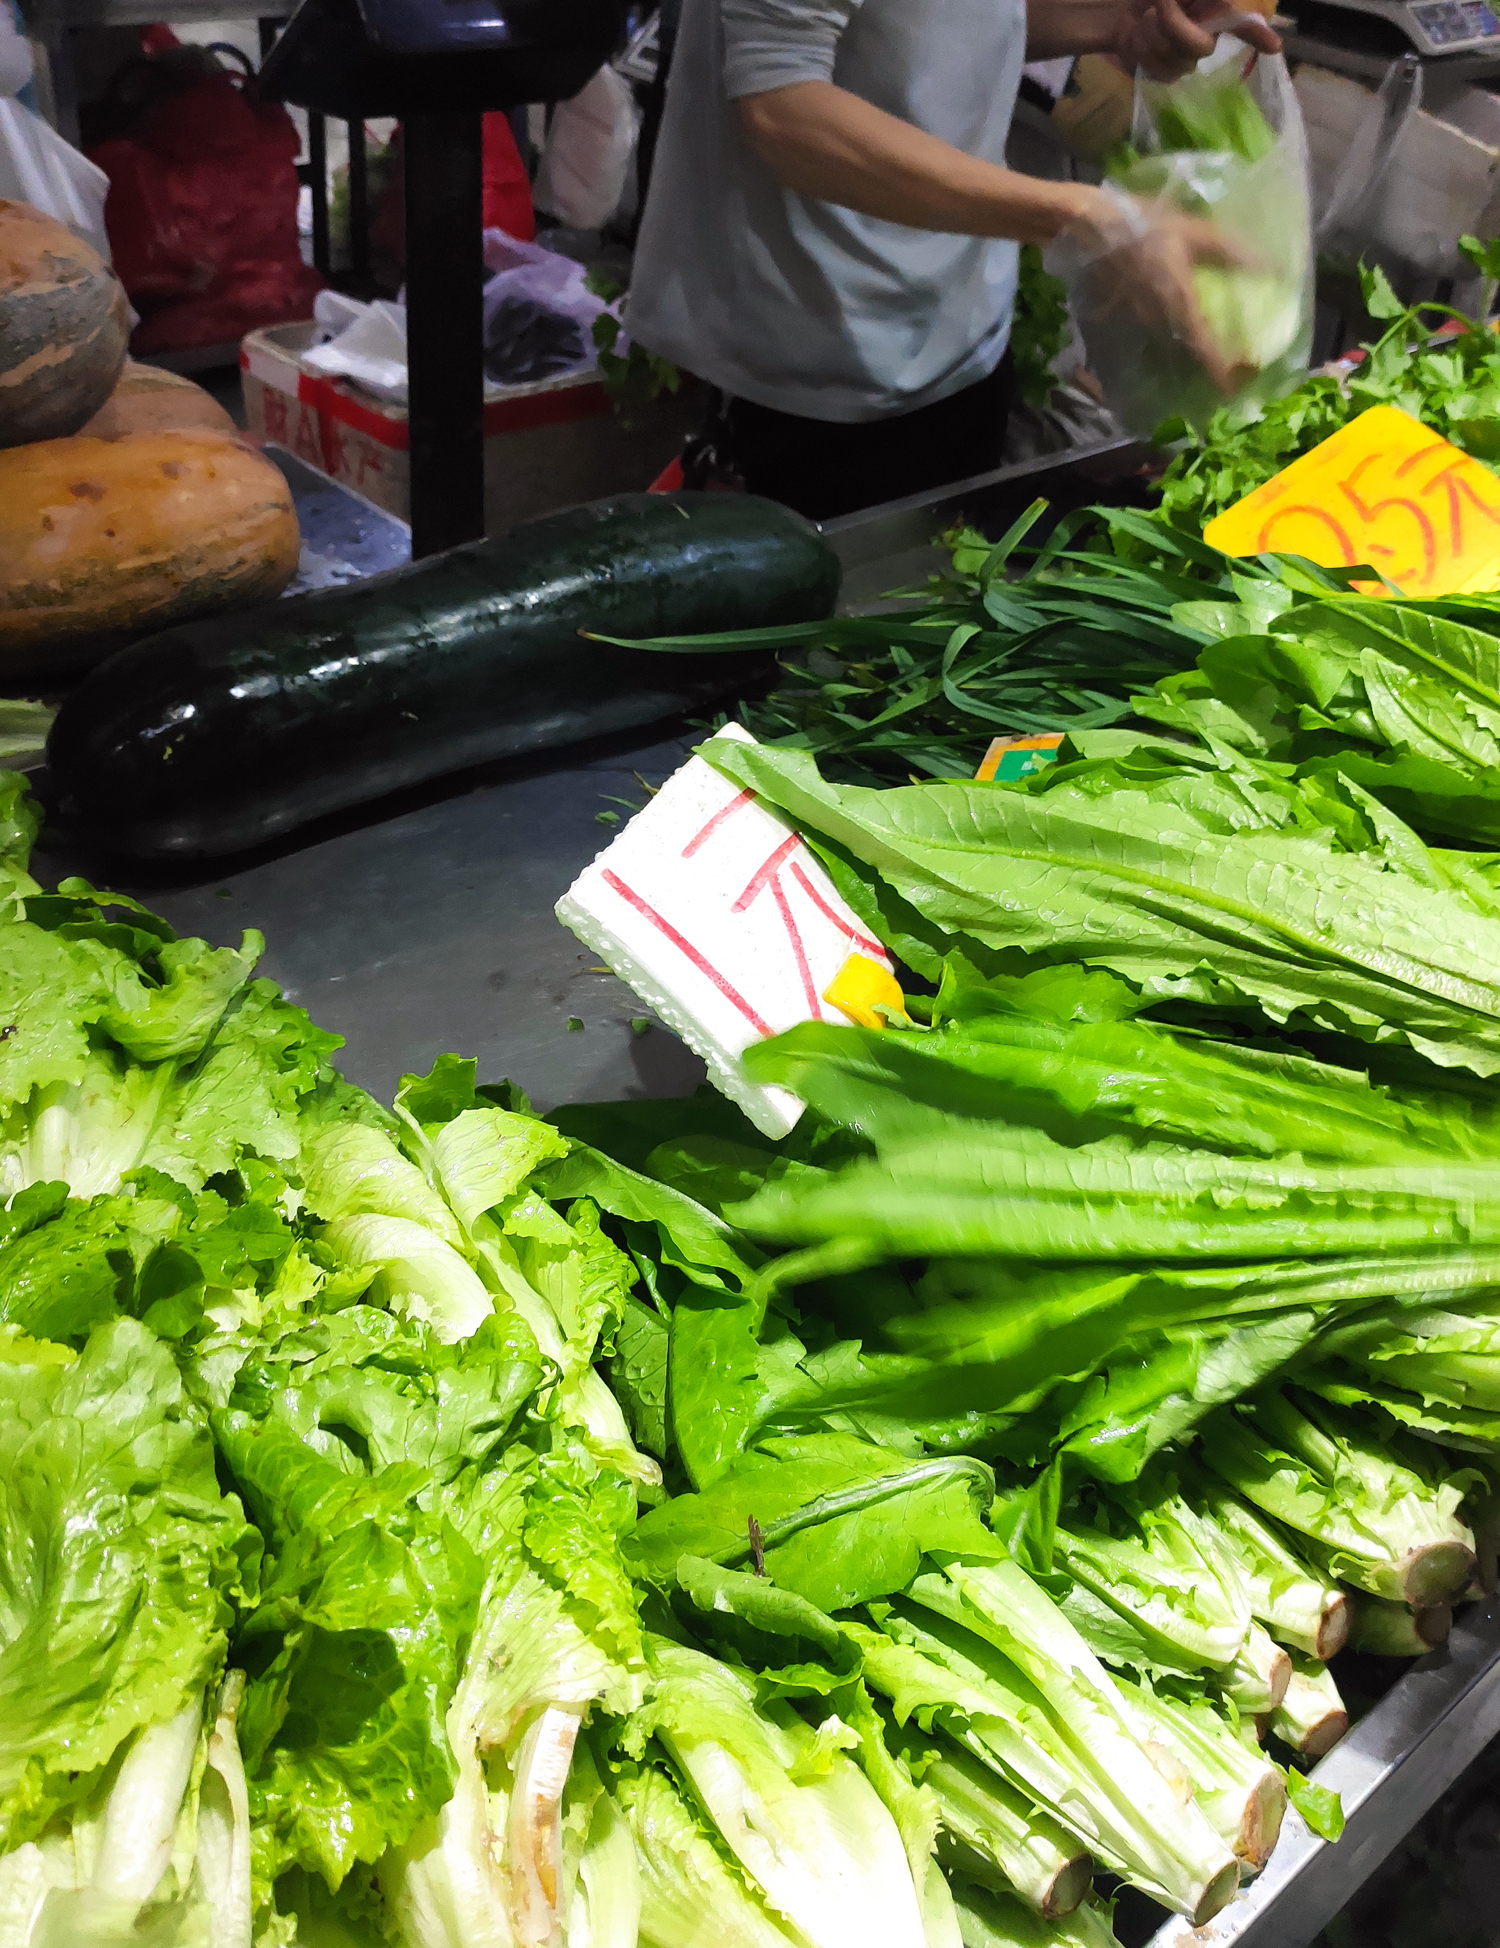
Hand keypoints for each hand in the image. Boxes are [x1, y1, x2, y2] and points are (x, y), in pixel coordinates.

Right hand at [1057, 188, 1254, 392]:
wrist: (1085, 226)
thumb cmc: (1143, 226)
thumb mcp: (1194, 231)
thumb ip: (1231, 252)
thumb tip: (1271, 266)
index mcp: (1180, 307)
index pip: (1206, 352)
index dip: (1221, 375)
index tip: (1234, 390)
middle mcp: (1156, 327)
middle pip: (1182, 366)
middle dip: (1199, 380)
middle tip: (1215, 388)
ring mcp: (1131, 330)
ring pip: (1158, 363)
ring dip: (1174, 375)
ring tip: (1187, 381)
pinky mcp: (1111, 327)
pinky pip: (1134, 353)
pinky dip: (1146, 364)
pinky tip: (1151, 361)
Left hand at [1115, 0, 1281, 79]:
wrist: (1117, 9)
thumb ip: (1212, 1)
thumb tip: (1225, 3)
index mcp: (1216, 11)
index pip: (1245, 25)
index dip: (1259, 35)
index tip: (1274, 46)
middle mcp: (1207, 35)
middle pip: (1202, 48)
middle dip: (1174, 24)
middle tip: (1159, 2)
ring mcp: (1185, 58)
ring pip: (1177, 62)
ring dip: (1152, 34)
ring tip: (1143, 17)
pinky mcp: (1164, 72)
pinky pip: (1159, 73)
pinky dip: (1141, 51)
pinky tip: (1136, 37)